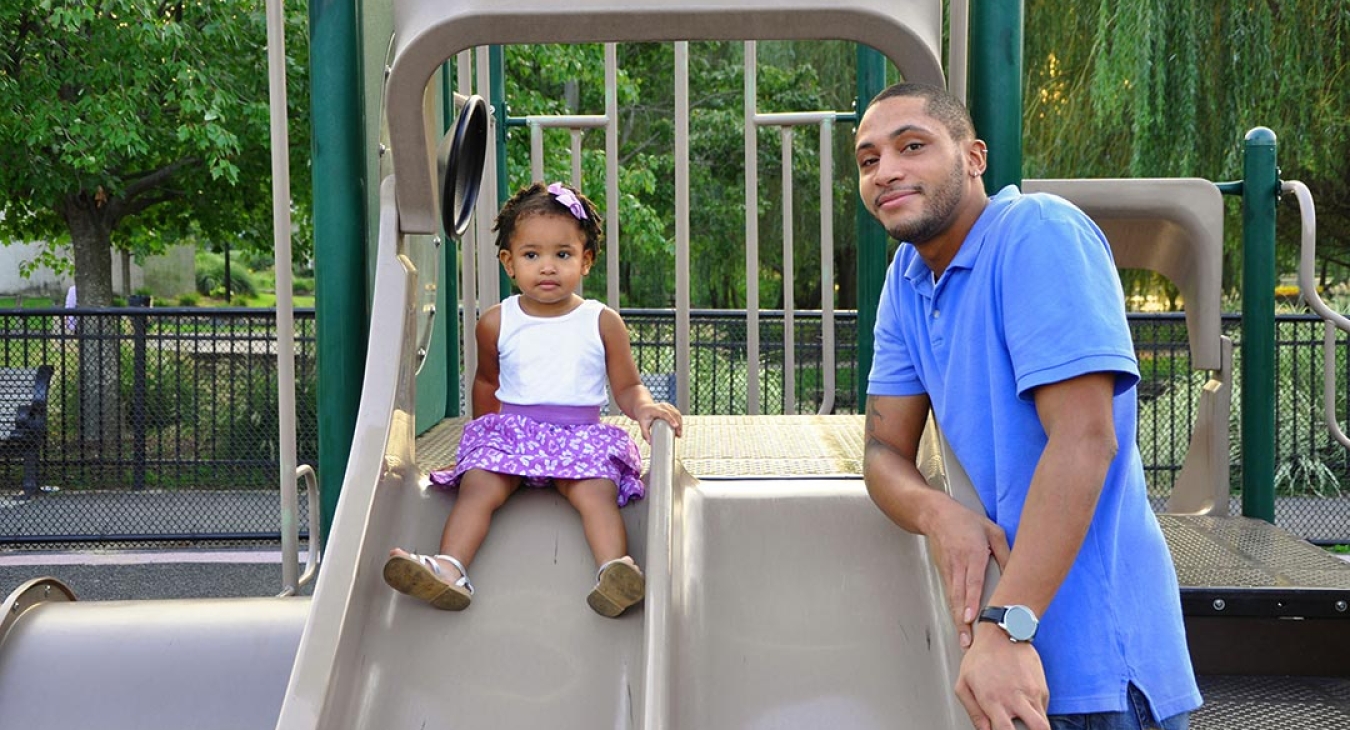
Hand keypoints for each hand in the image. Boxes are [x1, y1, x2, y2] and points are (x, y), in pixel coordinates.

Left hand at [634, 402, 681, 441]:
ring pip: (677, 413)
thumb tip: (650, 442)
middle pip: (673, 414)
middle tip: (679, 434)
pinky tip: (679, 428)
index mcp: (654, 409)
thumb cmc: (643, 415)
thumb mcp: (642, 424)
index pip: (665, 413)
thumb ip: (645, 434)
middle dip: (678, 424)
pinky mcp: (670, 408)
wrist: (643, 407)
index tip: (676, 426)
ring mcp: (667, 406)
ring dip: (680, 423)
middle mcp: (662, 406)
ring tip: (679, 433)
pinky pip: (677, 413)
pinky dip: (680, 421)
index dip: (671, 419)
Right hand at [926, 502, 1010, 648]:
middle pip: (960, 597)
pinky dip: (955, 612)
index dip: (972, 601)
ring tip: (963, 641)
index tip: (971, 618)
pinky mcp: (944, 574)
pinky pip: (950, 596)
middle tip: (967, 641)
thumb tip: (1017, 574)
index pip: (972, 581)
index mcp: (971, 553)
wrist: (936, 515)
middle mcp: (958, 564)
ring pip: (953, 600)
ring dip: (957, 621)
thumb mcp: (993, 531)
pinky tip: (960, 626)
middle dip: (962, 621)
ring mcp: (949, 570)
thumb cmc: (966, 521)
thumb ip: (1006, 552)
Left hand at [954, 622, 1049, 729]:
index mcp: (994, 701)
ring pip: (1044, 724)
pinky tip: (1024, 705)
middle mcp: (1015, 699)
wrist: (1003, 633)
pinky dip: (1035, 713)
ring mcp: (1032, 694)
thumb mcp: (964, 683)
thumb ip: (974, 712)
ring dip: (1035, 726)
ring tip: (1023, 721)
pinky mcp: (1042, 688)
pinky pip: (1043, 709)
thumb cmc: (980, 657)